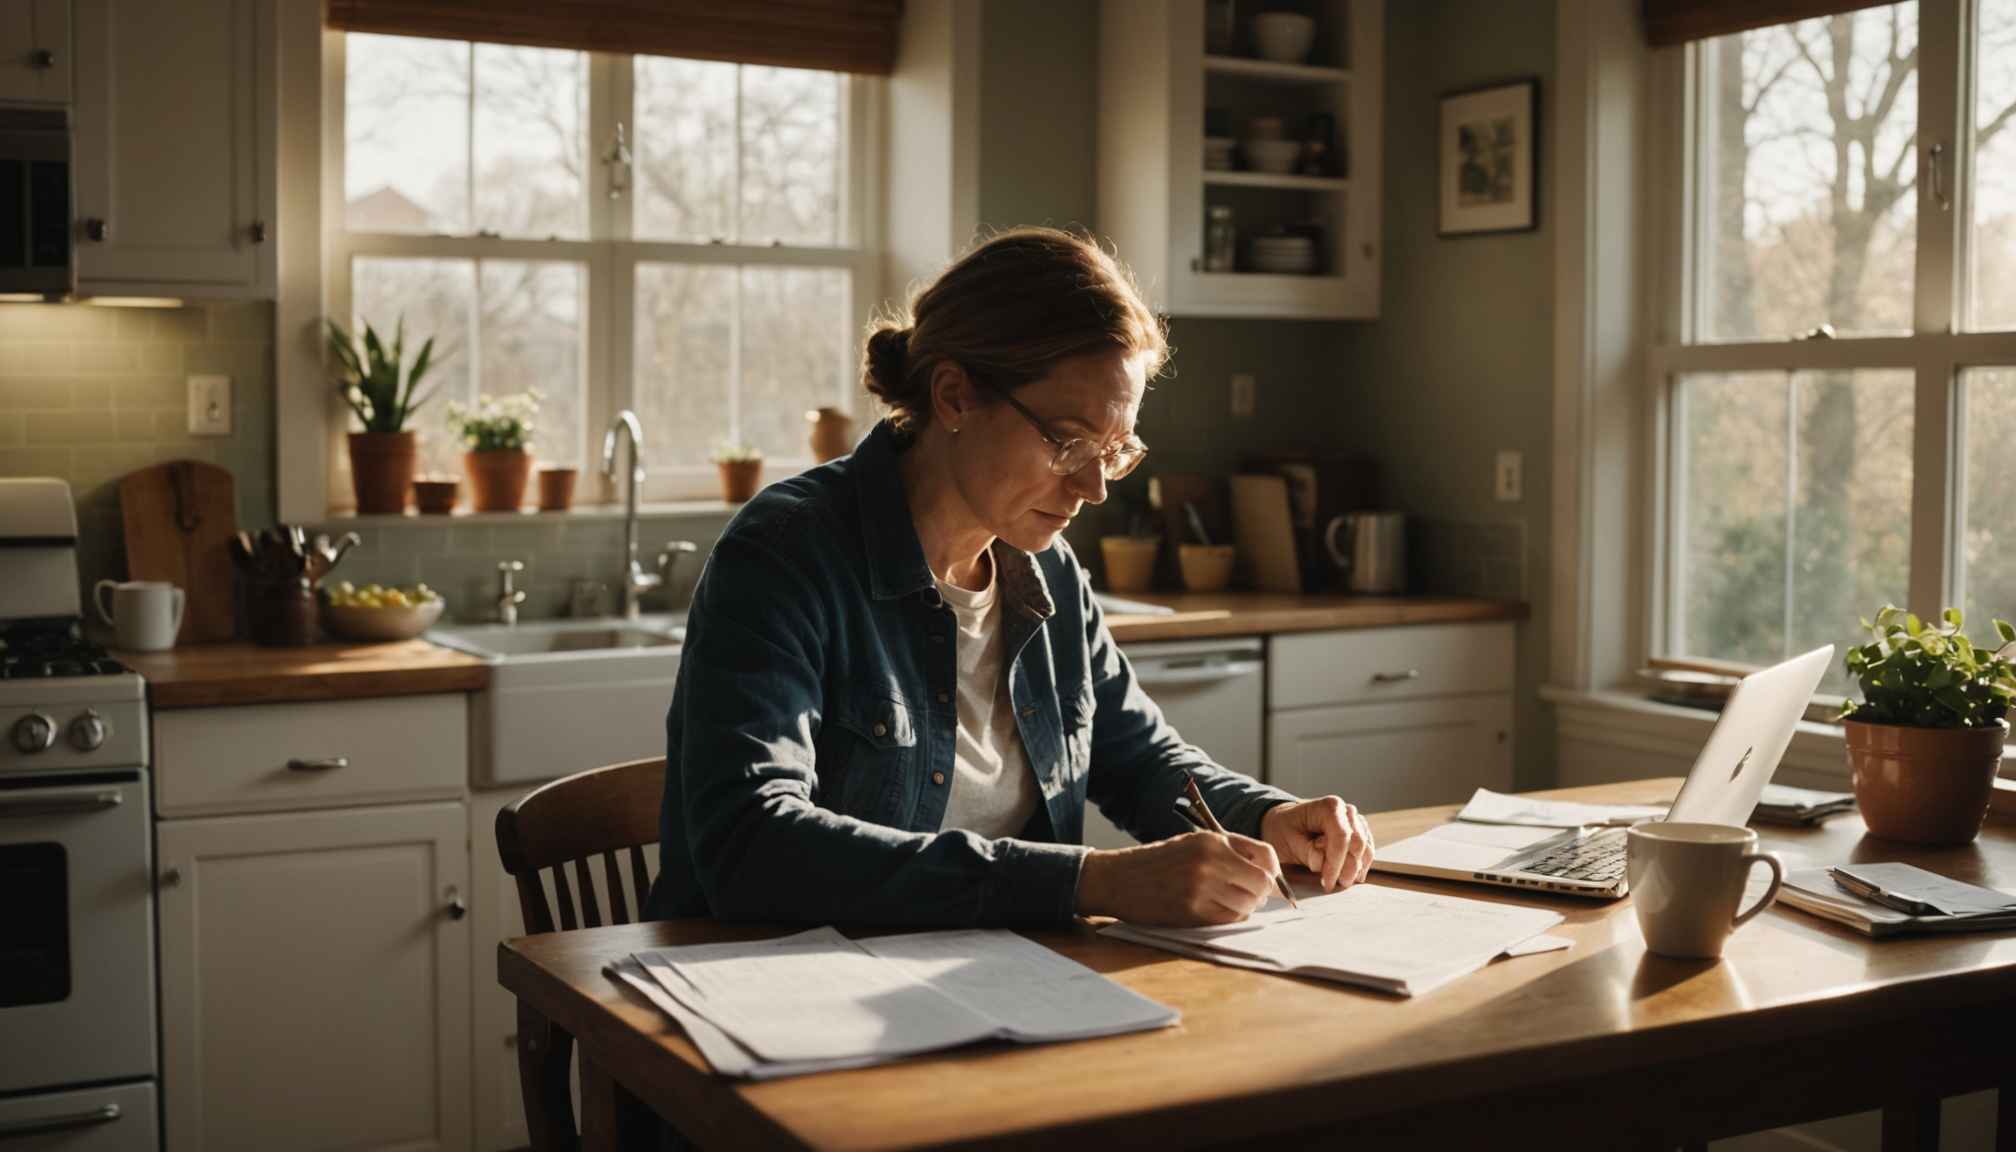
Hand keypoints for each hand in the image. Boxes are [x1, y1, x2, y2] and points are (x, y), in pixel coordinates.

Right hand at [1074, 831, 1280, 926]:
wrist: (1119, 879)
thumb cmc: (1157, 863)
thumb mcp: (1193, 844)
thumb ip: (1229, 854)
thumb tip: (1270, 876)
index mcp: (1213, 840)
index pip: (1266, 856)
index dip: (1274, 873)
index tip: (1269, 882)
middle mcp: (1211, 860)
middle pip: (1262, 883)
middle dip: (1260, 894)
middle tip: (1245, 896)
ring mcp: (1202, 886)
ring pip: (1248, 905)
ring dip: (1243, 908)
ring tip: (1224, 903)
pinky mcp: (1193, 911)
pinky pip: (1229, 919)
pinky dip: (1227, 918)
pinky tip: (1211, 911)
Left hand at [1261, 797, 1374, 891]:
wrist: (1285, 823)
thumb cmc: (1284, 829)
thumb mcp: (1287, 841)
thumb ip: (1306, 852)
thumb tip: (1320, 862)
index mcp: (1328, 807)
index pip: (1341, 837)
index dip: (1336, 863)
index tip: (1327, 883)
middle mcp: (1346, 811)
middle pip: (1357, 844)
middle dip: (1346, 868)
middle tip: (1330, 884)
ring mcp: (1355, 821)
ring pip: (1365, 850)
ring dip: (1354, 869)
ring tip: (1337, 880)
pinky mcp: (1359, 833)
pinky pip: (1367, 851)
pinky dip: (1359, 866)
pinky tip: (1349, 876)